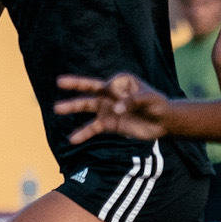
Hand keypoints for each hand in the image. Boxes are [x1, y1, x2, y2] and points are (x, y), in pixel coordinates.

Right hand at [54, 74, 171, 143]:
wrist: (163, 123)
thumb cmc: (159, 105)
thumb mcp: (150, 99)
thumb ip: (133, 101)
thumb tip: (116, 109)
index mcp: (121, 82)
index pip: (110, 84)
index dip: (116, 94)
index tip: (132, 101)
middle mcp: (111, 93)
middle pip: (90, 88)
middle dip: (74, 85)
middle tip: (59, 82)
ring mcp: (108, 108)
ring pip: (87, 106)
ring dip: (73, 107)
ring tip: (57, 108)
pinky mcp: (109, 124)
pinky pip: (93, 128)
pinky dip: (83, 134)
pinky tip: (72, 139)